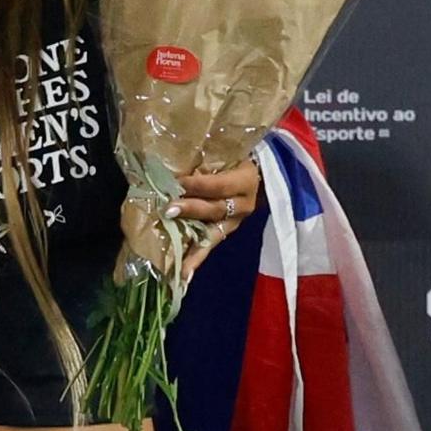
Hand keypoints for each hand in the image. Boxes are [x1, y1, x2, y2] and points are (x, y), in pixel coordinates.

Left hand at [134, 159, 266, 271]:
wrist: (262, 172)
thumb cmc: (238, 158)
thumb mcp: (228, 155)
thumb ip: (207, 163)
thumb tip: (172, 168)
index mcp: (245, 181)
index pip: (219, 185)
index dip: (197, 184)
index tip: (176, 181)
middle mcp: (243, 204)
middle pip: (214, 209)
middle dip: (190, 209)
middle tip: (168, 209)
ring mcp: (236, 220)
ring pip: (213, 234)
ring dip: (192, 247)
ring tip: (177, 264)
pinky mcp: (228, 230)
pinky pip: (211, 244)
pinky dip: (197, 259)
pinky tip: (183, 275)